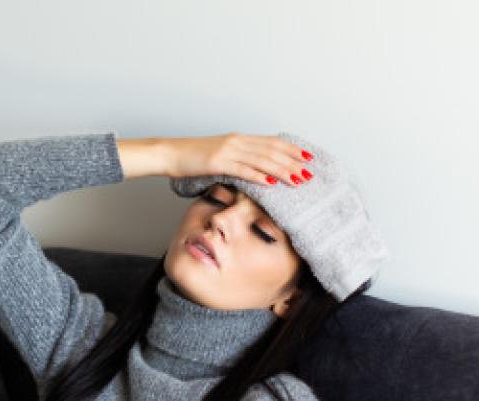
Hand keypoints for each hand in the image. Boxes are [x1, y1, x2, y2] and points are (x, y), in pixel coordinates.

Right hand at [163, 132, 313, 186]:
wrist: (169, 153)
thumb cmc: (192, 157)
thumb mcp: (219, 156)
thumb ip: (237, 159)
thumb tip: (255, 169)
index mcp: (239, 139)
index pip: (271, 142)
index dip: (291, 149)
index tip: (307, 157)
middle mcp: (237, 142)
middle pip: (271, 150)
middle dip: (292, 161)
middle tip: (309, 172)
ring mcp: (227, 151)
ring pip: (261, 160)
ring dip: (281, 170)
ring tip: (296, 179)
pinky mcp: (217, 163)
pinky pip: (242, 170)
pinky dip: (258, 176)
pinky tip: (270, 183)